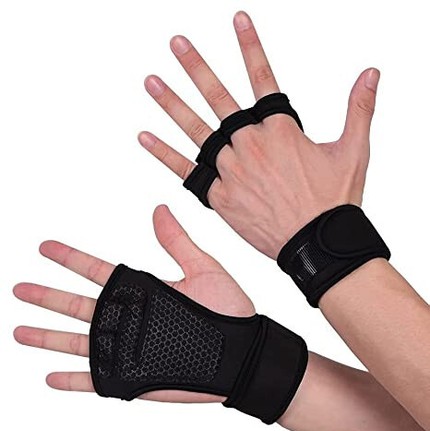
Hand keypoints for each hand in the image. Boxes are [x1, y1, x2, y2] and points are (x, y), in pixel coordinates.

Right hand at [13, 205, 254, 402]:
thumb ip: (177, 242)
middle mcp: (130, 318)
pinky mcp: (134, 377)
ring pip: (78, 341)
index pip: (98, 271)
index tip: (44, 247)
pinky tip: (49, 375)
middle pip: (78, 305)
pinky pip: (96, 379)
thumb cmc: (230, 310)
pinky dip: (73, 379)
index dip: (70, 259)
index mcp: (144, 291)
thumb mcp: (203, 269)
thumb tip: (159, 208)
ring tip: (19, 329)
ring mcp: (129, 348)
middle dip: (48, 296)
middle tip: (18, 288)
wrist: (245, 353)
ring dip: (48, 335)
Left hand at [138, 11, 379, 257]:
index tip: (237, 21)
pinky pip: (187, 171)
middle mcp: (251, 144)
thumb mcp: (354, 151)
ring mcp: (232, 169)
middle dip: (196, 68)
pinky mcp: (220, 196)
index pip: (262, 77)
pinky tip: (144, 137)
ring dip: (172, 103)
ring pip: (196, 130)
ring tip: (151, 81)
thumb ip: (359, 109)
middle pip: (218, 98)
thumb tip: (370, 74)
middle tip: (177, 44)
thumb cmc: (333, 202)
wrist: (315, 243)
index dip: (250, 47)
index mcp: (281, 130)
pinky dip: (164, 153)